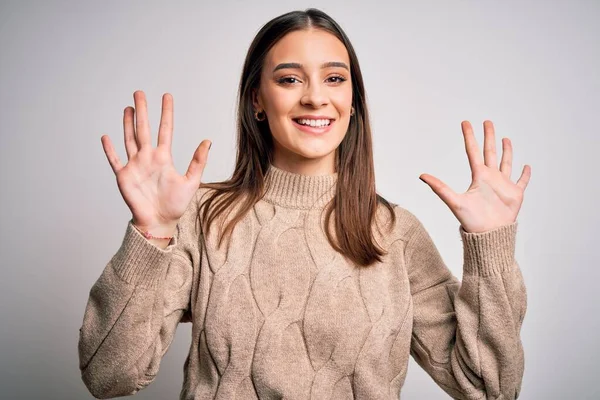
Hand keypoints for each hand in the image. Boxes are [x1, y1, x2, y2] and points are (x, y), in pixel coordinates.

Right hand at [101, 90, 211, 229]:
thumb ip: (198, 161)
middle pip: (144, 129)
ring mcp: (135, 166)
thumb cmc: (175, 204)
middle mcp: (148, 158)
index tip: (166, 97)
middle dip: (142, 111)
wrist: (160, 221)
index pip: (165, 130)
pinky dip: (110, 150)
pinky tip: (106, 137)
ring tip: (128, 107)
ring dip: (128, 124)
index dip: (166, 113)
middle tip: (139, 93)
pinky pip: (115, 160)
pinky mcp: (124, 176)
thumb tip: (208, 141)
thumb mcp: (191, 181)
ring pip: (129, 140)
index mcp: (164, 157)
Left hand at [419, 120, 530, 232]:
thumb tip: (421, 175)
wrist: (488, 235)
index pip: (473, 151)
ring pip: (506, 163)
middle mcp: (490, 178)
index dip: (469, 137)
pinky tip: (526, 166)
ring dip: (506, 151)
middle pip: (490, 152)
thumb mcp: (454, 201)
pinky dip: (525, 174)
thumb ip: (440, 187)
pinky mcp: (515, 194)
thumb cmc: (471, 221)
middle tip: (487, 122)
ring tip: (505, 139)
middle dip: (489, 136)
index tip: (466, 123)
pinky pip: (522, 181)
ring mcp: (503, 185)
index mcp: (478, 177)